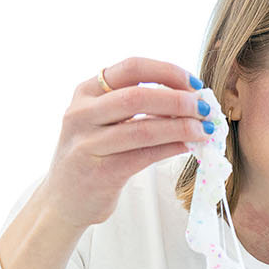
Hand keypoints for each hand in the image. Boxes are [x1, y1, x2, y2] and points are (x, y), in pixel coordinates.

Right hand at [34, 57, 208, 231]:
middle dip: (178, 100)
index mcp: (86, 91)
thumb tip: (188, 100)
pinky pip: (144, 156)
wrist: (64, 200)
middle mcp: (82, 113)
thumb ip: (134, 106)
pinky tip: (189, 147)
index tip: (195, 83)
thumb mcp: (103, 120)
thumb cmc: (93, 156)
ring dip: (180, 127)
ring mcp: (88, 143)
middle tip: (204, 108)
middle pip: (138, 97)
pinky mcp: (100, 173)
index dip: (168, 72)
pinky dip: (171, 148)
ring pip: (143, 129)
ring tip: (204, 130)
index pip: (131, 68)